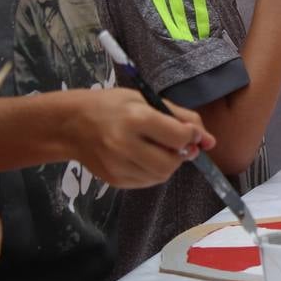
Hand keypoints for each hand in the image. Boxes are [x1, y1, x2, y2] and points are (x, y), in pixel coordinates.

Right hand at [66, 89, 212, 187]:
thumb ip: (180, 117)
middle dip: (181, 154)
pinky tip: (143, 156)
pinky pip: (147, 181)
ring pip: (161, 175)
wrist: (70, 125)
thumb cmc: (111, 106)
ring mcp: (118, 166)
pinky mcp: (115, 180)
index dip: (193, 136)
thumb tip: (210, 141)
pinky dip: (153, 171)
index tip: (191, 133)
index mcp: (135, 118)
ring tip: (156, 147)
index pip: (178, 136)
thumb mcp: (144, 99)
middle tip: (175, 143)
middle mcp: (125, 144)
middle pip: (172, 162)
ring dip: (168, 163)